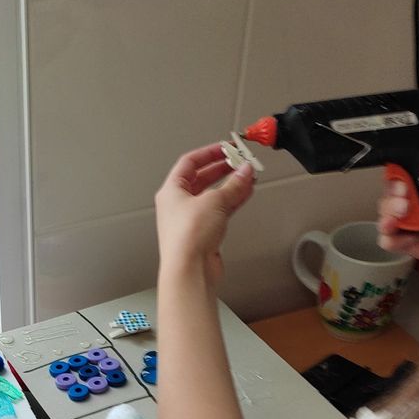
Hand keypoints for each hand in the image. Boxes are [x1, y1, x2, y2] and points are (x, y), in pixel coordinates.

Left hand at [155, 143, 254, 283]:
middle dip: (223, 169)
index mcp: (171, 191)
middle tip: (240, 162)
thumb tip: (244, 171)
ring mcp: (190, 219)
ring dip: (230, 185)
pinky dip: (232, 201)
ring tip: (248, 176)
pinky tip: (245, 193)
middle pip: (202, 178)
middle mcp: (177, 204)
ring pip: (212, 195)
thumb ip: (233, 184)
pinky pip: (219, 210)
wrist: (189, 269)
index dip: (209, 153)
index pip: (189, 162)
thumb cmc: (187, 238)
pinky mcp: (202, 232)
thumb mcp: (214, 201)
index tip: (227, 148)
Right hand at [378, 158, 418, 262]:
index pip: (412, 173)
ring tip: (395, 219)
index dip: (399, 175)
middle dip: (391, 198)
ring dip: (385, 218)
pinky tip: (400, 236)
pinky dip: (390, 239)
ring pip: (389, 218)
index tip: (403, 182)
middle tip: (403, 203)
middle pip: (395, 195)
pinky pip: (395, 243)